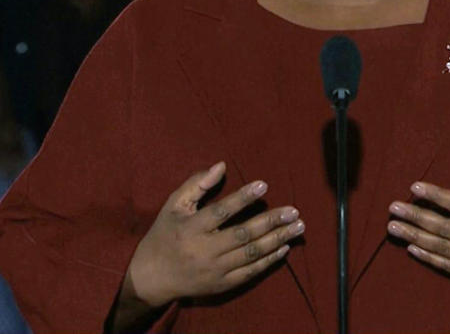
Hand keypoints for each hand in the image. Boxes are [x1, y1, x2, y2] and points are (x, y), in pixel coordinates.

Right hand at [126, 162, 305, 307]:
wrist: (151, 277)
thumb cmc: (165, 234)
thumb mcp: (174, 205)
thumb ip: (197, 184)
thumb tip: (222, 165)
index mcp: (191, 227)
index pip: (221, 211)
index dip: (243, 198)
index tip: (264, 184)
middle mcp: (204, 250)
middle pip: (243, 235)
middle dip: (271, 221)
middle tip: (294, 211)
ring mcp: (215, 270)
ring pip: (251, 254)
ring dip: (277, 239)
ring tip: (298, 227)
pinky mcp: (221, 285)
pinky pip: (249, 272)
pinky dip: (269, 261)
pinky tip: (284, 248)